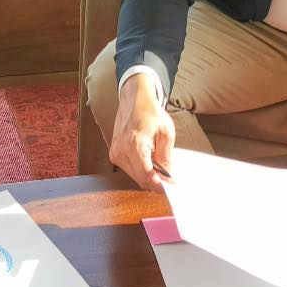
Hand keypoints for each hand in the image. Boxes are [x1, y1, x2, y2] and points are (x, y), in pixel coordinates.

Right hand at [108, 73, 174, 190]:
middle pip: (140, 179)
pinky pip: (130, 170)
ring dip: (149, 175)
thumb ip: (166, 158)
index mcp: (134, 143)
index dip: (160, 185)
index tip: (172, 188)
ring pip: (135, 177)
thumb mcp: (166, 133)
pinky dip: (141, 169)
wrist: (134, 99)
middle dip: (156, 181)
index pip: (146, 176)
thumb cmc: (151, 112)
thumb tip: (168, 179)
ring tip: (158, 160)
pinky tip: (149, 158)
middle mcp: (120, 150)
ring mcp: (115, 152)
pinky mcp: (114, 153)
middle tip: (170, 176)